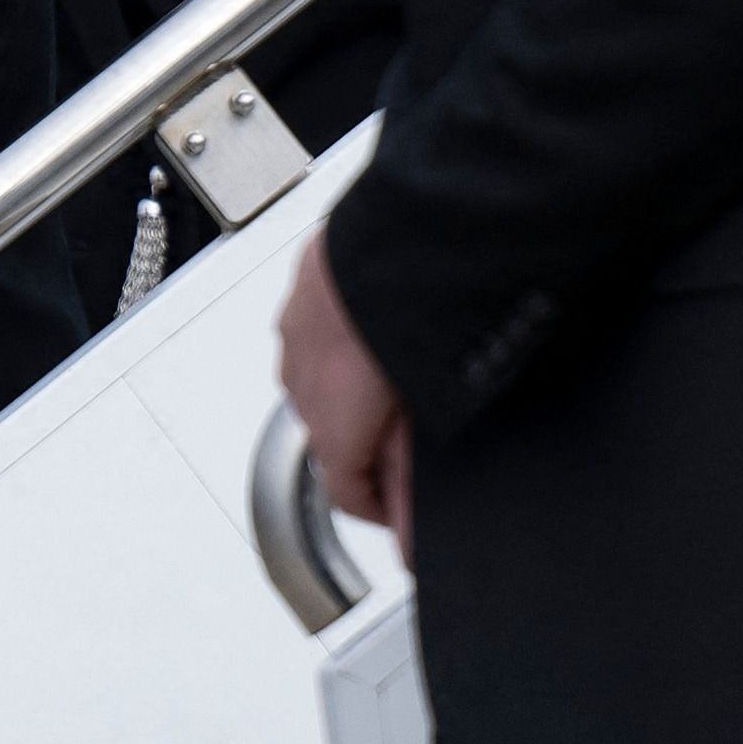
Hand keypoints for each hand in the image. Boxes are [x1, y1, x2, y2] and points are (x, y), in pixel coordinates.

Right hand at [274, 232, 411, 546]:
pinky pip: (322, 327)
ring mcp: (300, 321)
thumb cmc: (442, 307)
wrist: (436, 219)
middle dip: (374, 443)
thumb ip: (413, 470)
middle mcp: (302, 370)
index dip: (383, 510)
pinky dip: (351, 339)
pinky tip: (394, 324)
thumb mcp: (434, 408)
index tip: (407, 512)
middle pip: (331, 433)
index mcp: (330, 413)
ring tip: (411, 375)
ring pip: (321, 376)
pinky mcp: (311, 276)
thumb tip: (406, 525)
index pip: (343, 490)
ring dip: (358, 387)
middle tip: (425, 436)